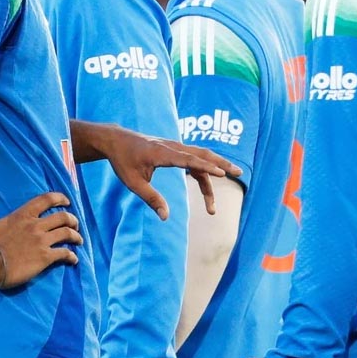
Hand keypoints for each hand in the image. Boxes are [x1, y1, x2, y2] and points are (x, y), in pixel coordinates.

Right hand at [0, 192, 82, 287]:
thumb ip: (1, 222)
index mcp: (23, 215)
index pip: (47, 199)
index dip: (60, 198)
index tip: (67, 202)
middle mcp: (36, 225)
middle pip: (63, 217)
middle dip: (73, 220)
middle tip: (75, 225)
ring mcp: (42, 241)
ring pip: (68, 233)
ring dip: (76, 236)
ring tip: (79, 240)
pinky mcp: (45, 256)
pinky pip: (65, 253)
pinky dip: (72, 256)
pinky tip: (73, 259)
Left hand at [74, 122, 241, 218]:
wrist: (117, 140)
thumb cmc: (123, 161)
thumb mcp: (133, 182)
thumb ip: (151, 199)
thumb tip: (165, 217)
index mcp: (162, 153)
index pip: (189, 160)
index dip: (207, 167)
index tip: (222, 173)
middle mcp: (173, 147)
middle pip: (202, 154)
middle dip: (222, 163)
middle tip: (238, 173)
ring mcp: (176, 146)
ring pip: (202, 154)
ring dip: (218, 163)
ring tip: (235, 173)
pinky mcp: (176, 149)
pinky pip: (195, 158)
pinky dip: (206, 167)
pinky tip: (213, 176)